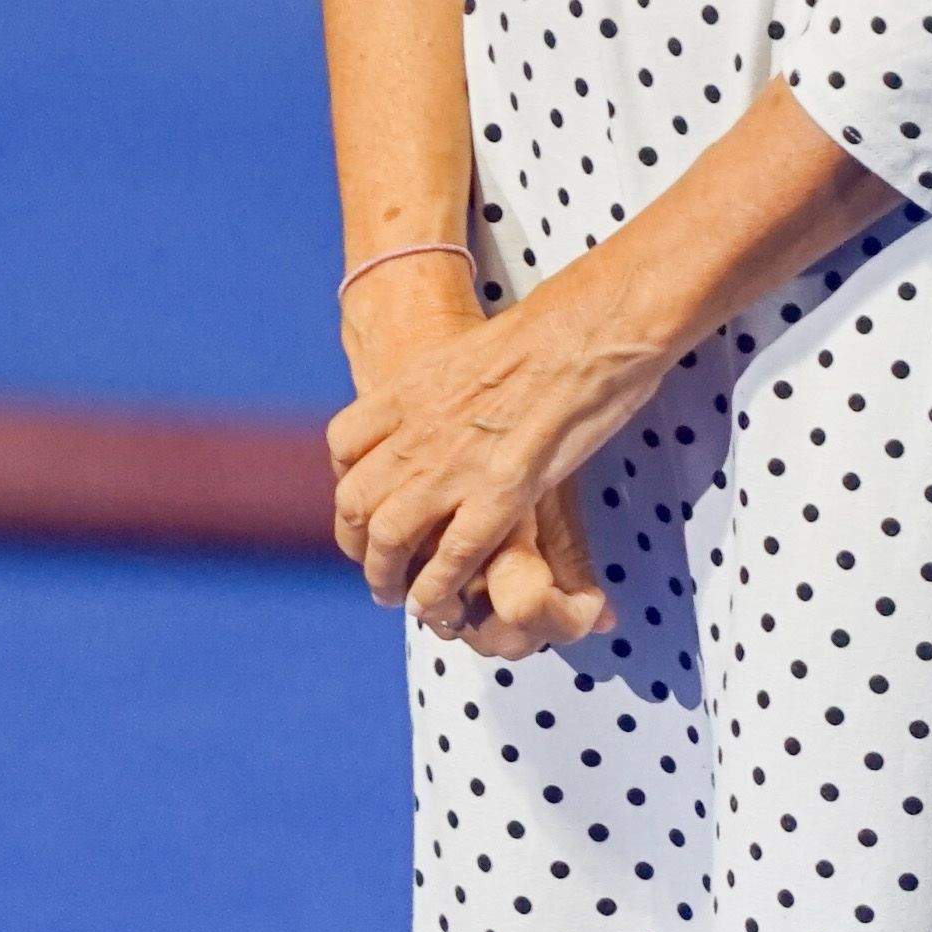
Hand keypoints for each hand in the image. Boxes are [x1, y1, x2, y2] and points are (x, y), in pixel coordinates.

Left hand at [330, 256, 674, 650]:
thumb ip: (442, 388)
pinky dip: (435, 588)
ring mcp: (453, 466)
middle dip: (357, 543)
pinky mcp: (500, 494)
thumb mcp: (465, 352)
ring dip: (385, 576)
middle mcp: (416, 432)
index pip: (344, 446)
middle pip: (355, 501)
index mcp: (406, 391)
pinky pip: (450, 556)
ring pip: (391, 537)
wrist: (587, 328)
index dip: (347, 480)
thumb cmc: (545, 333)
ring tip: (394, 597)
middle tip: (372, 566)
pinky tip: (433, 603)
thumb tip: (448, 402)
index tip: (362, 504)